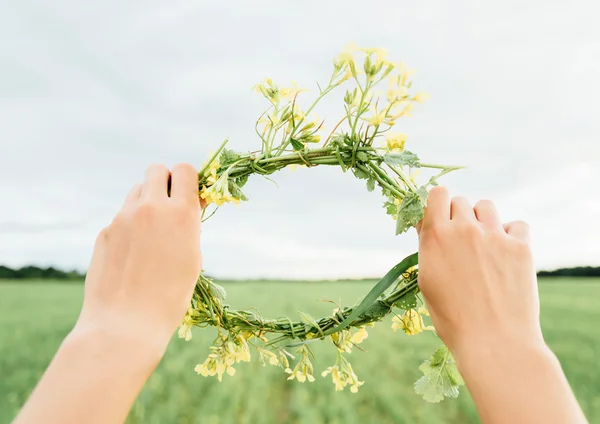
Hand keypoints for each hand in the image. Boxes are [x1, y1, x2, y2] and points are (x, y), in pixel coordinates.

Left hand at [75, 163, 202, 348]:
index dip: (189, 180)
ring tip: (151, 232)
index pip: (185, 170)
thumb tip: (188, 204)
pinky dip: (130, 226)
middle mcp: (151, 208)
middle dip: (166, 182)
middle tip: (169, 206)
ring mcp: (123, 218)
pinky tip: (132, 255)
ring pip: (137, 190)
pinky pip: (122, 216)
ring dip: (147, 201)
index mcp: (180, 214)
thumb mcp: (192, 258)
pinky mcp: (105, 232)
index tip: (190, 196)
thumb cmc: (170, 297)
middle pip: (156, 170)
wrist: (125, 324)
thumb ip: (189, 225)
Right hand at [417, 187, 542, 359]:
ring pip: (487, 206)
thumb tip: (427, 225)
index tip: (440, 218)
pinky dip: (511, 234)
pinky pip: (516, 224)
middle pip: (461, 201)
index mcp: (436, 237)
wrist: (493, 341)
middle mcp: (465, 230)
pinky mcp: (521, 247)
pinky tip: (506, 253)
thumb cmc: (453, 318)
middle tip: (461, 241)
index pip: (437, 195)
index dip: (437, 204)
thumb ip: (428, 247)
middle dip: (458, 216)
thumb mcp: (428, 281)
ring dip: (483, 220)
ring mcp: (494, 236)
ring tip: (484, 244)